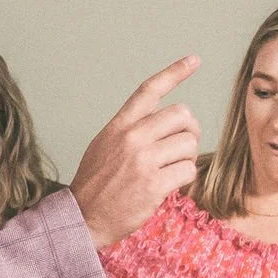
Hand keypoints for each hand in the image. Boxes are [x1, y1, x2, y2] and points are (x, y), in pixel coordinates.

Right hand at [70, 55, 201, 247]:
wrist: (82, 217)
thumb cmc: (95, 185)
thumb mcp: (103, 145)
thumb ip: (129, 129)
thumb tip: (160, 118)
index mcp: (119, 126)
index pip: (150, 90)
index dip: (175, 72)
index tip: (194, 60)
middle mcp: (131, 138)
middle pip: (181, 115)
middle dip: (190, 129)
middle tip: (183, 144)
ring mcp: (143, 160)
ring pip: (188, 143)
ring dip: (187, 156)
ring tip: (173, 167)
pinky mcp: (154, 184)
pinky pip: (187, 170)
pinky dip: (185, 177)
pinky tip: (171, 183)